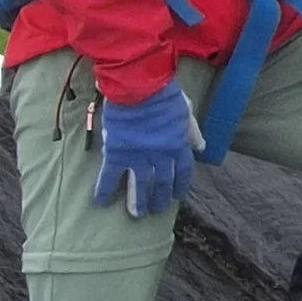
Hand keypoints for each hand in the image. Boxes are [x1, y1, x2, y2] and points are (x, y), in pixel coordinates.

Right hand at [93, 84, 202, 216]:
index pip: (182, 171)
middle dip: (159, 198)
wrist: (139, 86)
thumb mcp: (185, 110)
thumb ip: (192, 132)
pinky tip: (101, 202)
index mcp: (178, 145)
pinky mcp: (117, 153)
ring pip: (139, 186)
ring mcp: (138, 156)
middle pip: (162, 183)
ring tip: (136, 214)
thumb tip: (201, 148)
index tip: (177, 196)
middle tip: (156, 209)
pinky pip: (110, 176)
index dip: (180, 185)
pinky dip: (105, 190)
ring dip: (138, 202)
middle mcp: (161, 156)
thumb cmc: (163, 93)